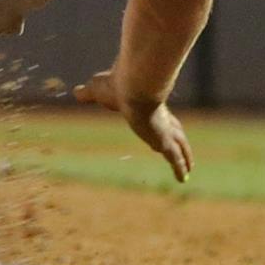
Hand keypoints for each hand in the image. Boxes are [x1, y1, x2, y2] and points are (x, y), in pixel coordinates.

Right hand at [75, 69, 193, 181]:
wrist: (133, 87)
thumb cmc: (115, 86)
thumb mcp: (96, 90)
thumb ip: (88, 93)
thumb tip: (76, 92)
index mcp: (146, 104)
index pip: (157, 114)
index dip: (162, 122)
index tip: (164, 128)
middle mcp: (161, 117)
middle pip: (174, 130)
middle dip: (178, 140)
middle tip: (183, 150)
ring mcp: (165, 131)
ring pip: (180, 146)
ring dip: (186, 157)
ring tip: (189, 169)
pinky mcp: (165, 142)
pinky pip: (175, 159)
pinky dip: (179, 169)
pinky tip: (183, 179)